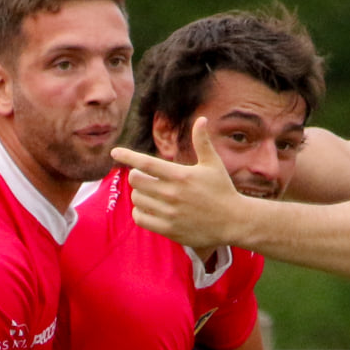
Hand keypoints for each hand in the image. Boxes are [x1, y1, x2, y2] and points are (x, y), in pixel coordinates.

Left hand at [113, 118, 252, 249]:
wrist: (233, 222)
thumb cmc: (222, 190)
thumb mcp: (213, 164)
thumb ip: (202, 142)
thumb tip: (201, 119)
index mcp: (180, 175)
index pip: (145, 163)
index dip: (127, 156)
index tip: (115, 152)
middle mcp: (172, 194)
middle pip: (136, 181)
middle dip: (136, 177)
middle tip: (145, 178)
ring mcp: (169, 213)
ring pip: (137, 199)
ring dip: (139, 195)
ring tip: (150, 194)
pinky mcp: (169, 229)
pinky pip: (140, 219)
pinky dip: (140, 212)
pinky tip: (148, 209)